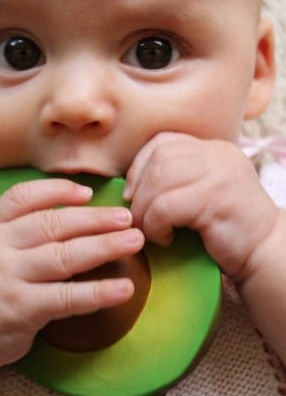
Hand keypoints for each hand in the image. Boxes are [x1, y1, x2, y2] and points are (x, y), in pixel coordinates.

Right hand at [0, 179, 143, 369]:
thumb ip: (16, 230)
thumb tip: (71, 210)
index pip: (22, 197)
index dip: (57, 191)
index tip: (88, 192)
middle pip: (52, 224)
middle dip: (94, 219)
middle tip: (127, 218)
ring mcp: (7, 278)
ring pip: (64, 256)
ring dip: (104, 247)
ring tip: (134, 242)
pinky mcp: (20, 309)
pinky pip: (67, 298)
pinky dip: (98, 292)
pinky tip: (124, 289)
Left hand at [124, 132, 278, 279]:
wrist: (265, 254)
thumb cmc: (226, 231)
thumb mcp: (203, 193)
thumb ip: (178, 180)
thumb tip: (129, 186)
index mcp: (214, 149)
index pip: (164, 141)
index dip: (139, 165)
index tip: (132, 193)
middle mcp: (218, 155)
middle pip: (158, 157)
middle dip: (137, 188)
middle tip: (134, 215)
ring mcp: (219, 175)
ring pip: (159, 180)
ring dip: (143, 209)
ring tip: (146, 230)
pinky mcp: (216, 200)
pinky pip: (167, 206)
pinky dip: (155, 225)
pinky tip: (165, 239)